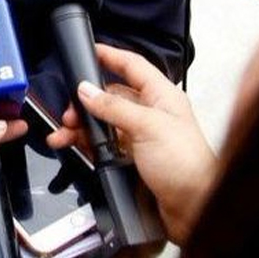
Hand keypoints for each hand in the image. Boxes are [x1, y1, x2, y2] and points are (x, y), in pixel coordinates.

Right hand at [46, 44, 215, 243]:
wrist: (194, 208)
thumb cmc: (187, 165)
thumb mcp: (148, 127)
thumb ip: (114, 107)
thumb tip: (87, 90)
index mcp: (162, 97)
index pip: (133, 66)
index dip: (110, 55)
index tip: (89, 49)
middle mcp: (150, 114)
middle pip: (111, 96)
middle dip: (86, 101)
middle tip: (69, 112)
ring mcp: (140, 137)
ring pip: (103, 122)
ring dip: (81, 125)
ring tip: (64, 134)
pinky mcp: (132, 158)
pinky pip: (102, 145)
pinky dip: (85, 144)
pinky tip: (73, 146)